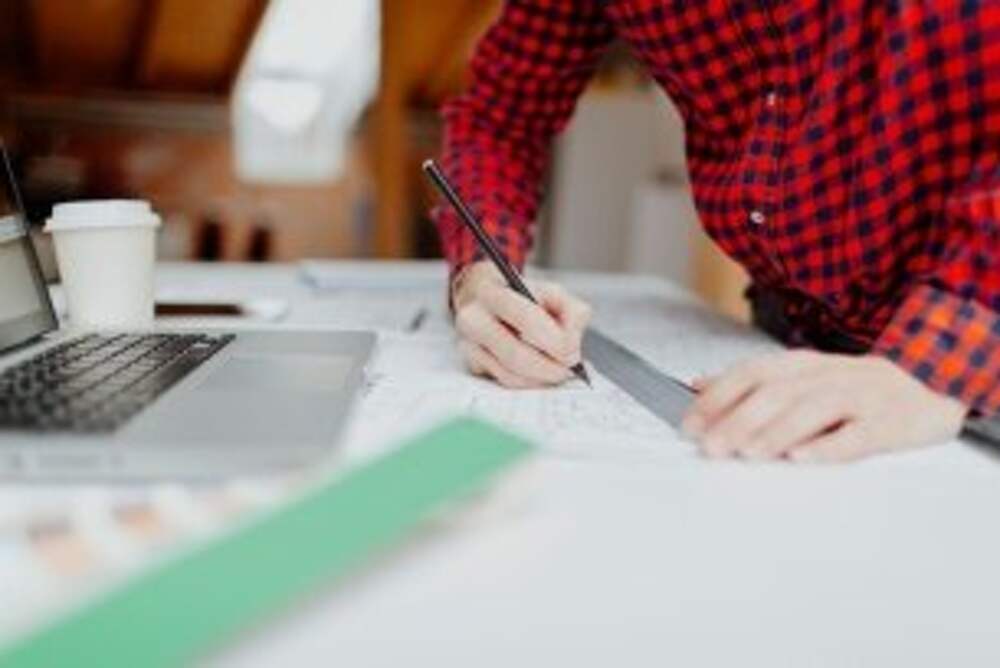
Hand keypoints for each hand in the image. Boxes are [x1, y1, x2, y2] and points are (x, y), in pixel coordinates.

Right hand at [453, 261, 591, 388]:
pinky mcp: (472, 366)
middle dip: (550, 369)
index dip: (555, 342)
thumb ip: (572, 312)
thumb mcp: (553, 293)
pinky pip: (506, 383)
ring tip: (557, 372)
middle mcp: (473, 319)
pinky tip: (540, 374)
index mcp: (492, 293)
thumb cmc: (524, 299)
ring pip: (511, 376)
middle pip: (516, 355)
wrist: (488, 302)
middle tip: (568, 371)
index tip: (573, 355)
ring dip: (541, 380)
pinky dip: (530, 383)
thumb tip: (571, 347)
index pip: (527, 320)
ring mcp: (469, 345)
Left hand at [681, 350, 967, 462]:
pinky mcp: (889, 423)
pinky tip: (803, 458)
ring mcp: (861, 396)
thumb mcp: (800, 376)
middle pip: (779, 391)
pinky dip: (829, 445)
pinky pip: (858, 434)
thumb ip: (749, 382)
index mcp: (801, 364)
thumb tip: (696, 385)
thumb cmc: (852, 388)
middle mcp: (828, 375)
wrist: (929, 384)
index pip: (752, 373)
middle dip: (740, 418)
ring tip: (749, 451)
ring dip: (778, 430)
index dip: (718, 397)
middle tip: (712, 446)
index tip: (689, 424)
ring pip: (814, 408)